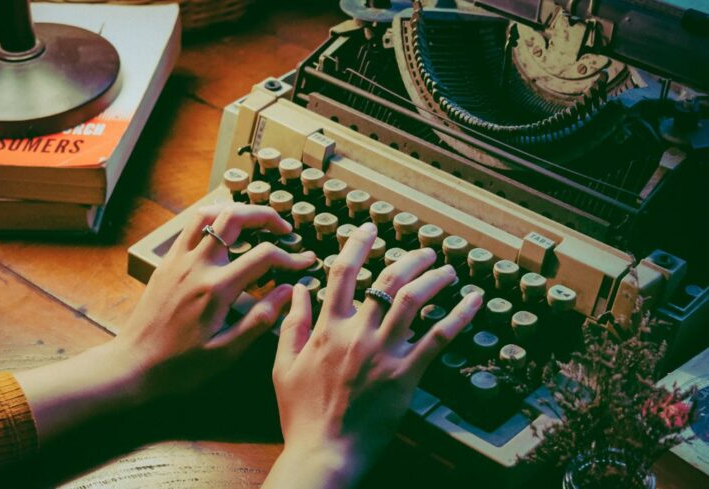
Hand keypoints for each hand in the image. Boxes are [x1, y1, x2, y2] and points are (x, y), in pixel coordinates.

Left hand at [108, 201, 315, 400]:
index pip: (263, 256)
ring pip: (208, 213)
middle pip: (234, 217)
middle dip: (265, 216)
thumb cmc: (180, 366)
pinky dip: (212, 220)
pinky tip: (224, 235)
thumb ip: (260, 319)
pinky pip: (190, 227)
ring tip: (255, 223)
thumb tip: (287, 291)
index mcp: (216, 288)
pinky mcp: (166, 263)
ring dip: (236, 211)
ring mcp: (178, 260)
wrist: (133, 365)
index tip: (305, 263)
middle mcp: (197, 266)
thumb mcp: (226, 352)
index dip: (291, 257)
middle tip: (284, 230)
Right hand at [264, 223, 482, 488]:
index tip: (370, 229)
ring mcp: (383, 353)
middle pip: (387, 281)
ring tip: (447, 268)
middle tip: (425, 250)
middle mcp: (357, 333)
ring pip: (413, 301)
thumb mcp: (283, 364)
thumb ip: (292, 324)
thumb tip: (298, 290)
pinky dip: (458, 316)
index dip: (358, 245)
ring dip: (434, 278)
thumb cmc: (301, 412)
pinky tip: (472, 301)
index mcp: (327, 328)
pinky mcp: (406, 376)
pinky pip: (437, 339)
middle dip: (409, 258)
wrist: (323, 452)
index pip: (342, 273)